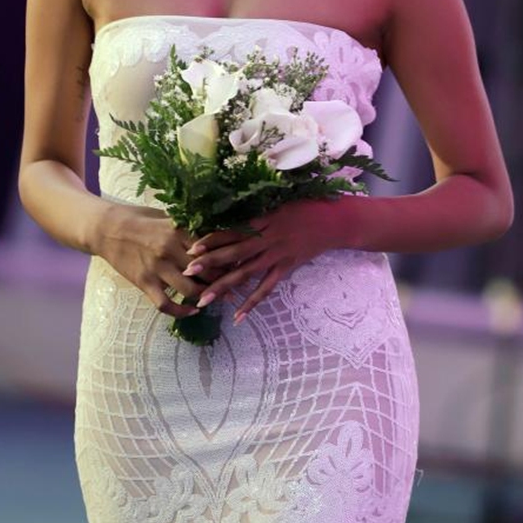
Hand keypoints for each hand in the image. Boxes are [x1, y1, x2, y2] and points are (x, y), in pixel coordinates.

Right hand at [94, 204, 228, 319]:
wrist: (105, 229)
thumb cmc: (139, 219)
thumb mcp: (166, 216)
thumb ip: (188, 227)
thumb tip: (215, 234)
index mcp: (178, 229)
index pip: (211, 247)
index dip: (227, 257)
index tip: (238, 262)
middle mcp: (169, 249)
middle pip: (206, 270)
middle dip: (222, 279)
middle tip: (233, 285)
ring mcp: (156, 268)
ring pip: (190, 290)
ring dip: (205, 297)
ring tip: (214, 298)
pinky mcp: (144, 282)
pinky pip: (165, 304)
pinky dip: (181, 311)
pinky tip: (192, 311)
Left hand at [181, 198, 347, 322]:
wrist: (335, 221)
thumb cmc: (307, 208)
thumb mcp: (279, 206)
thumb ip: (258, 218)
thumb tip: (234, 228)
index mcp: (264, 221)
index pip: (233, 232)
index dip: (212, 239)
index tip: (192, 246)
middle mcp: (268, 239)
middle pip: (234, 253)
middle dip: (210, 262)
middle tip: (187, 270)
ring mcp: (278, 256)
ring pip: (246, 273)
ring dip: (223, 286)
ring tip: (204, 298)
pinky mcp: (287, 268)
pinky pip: (267, 289)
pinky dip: (252, 303)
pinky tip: (237, 315)